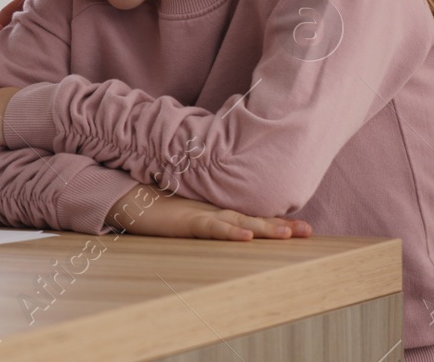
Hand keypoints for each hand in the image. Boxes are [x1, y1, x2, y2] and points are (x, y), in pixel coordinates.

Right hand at [108, 183, 312, 240]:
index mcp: (215, 210)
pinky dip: (228, 231)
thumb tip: (229, 224)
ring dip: (264, 227)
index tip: (303, 228)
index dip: (276, 220)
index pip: (251, 215)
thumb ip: (207, 217)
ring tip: (288, 233)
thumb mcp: (186, 213)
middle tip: (308, 230)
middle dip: (280, 225)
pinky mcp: (185, 220)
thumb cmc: (154, 205)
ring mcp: (200, 214)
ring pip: (238, 221)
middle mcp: (213, 210)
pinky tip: (245, 236)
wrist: (125, 197)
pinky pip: (211, 227)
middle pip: (252, 217)